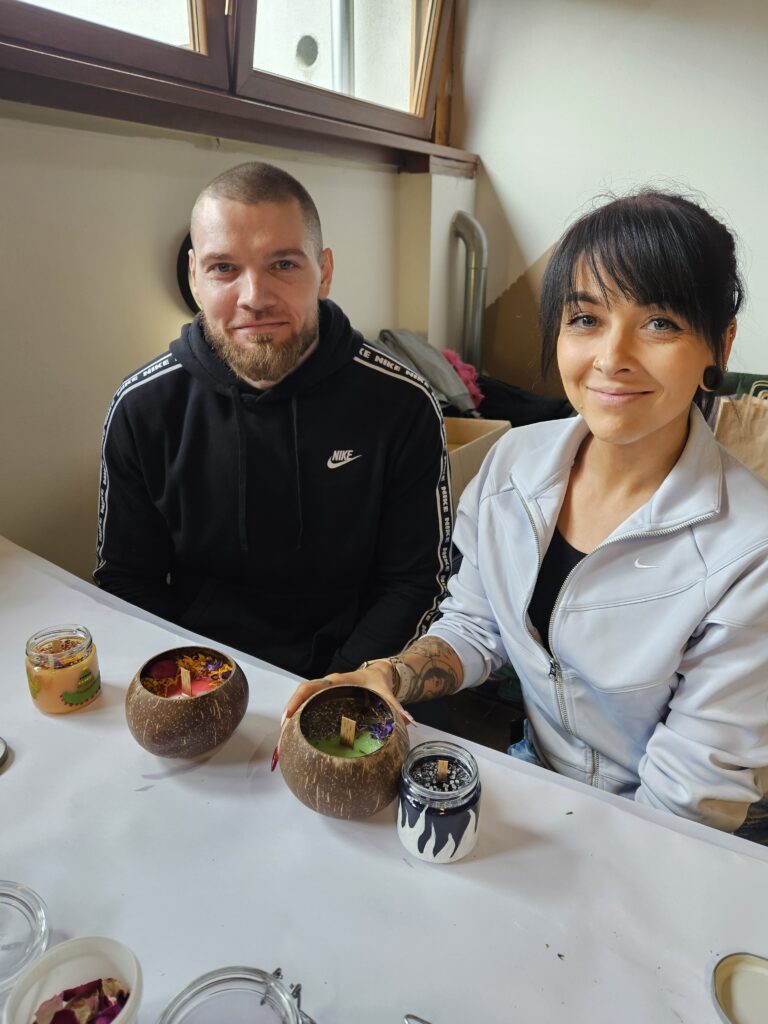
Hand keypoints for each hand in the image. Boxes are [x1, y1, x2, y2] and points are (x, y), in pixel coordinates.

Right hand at [272, 663, 414, 771]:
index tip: (288, 714)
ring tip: (285, 744)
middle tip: (282, 736)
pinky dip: (301, 724)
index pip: (312, 686)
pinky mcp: (325, 702)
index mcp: (338, 681)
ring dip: (292, 722)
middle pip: (300, 696)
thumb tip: (409, 721)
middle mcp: (327, 686)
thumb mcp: (386, 693)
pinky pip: (308, 710)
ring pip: (302, 704)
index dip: (298, 699)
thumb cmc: (378, 682)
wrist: (378, 674)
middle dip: (289, 714)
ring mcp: (324, 694)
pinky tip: (297, 741)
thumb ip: (397, 706)